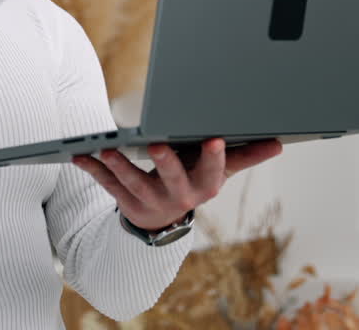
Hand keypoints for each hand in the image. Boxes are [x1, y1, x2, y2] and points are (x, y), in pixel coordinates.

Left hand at [71, 138, 282, 230]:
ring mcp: (150, 202)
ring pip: (134, 183)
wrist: (164, 221)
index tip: (214, 138)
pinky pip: (107, 185)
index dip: (213, 157)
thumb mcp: (219, 170)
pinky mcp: (126, 203)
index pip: (213, 171)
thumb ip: (245, 155)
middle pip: (173, 179)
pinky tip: (79, 154)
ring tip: (107, 149)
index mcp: (205, 185)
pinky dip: (92, 169)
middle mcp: (179, 196)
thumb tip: (279, 142)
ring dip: (120, 166)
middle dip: (166, 162)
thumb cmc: (194, 181)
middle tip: (158, 144)